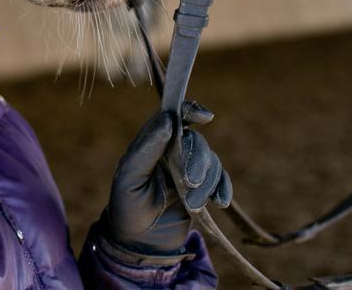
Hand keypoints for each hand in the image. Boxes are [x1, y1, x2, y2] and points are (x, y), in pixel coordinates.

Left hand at [105, 102, 231, 254]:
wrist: (138, 242)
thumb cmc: (127, 205)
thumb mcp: (129, 177)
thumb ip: (147, 148)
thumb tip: (167, 119)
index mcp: (152, 142)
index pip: (174, 117)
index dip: (191, 110)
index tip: (205, 116)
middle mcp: (172, 152)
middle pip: (197, 142)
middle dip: (198, 161)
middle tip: (189, 182)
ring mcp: (188, 170)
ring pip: (211, 162)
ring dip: (207, 182)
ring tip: (192, 205)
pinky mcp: (202, 190)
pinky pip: (221, 181)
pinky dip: (224, 188)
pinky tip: (221, 201)